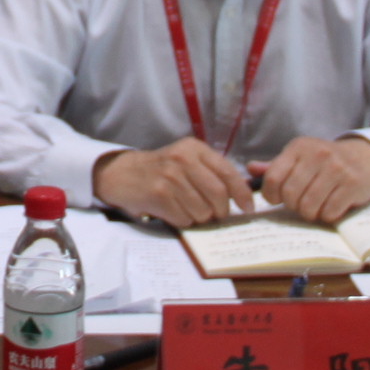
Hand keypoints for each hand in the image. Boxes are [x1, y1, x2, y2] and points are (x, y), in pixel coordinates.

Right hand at [92, 139, 254, 225]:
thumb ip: (211, 172)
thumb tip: (240, 197)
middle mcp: (183, 159)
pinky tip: (173, 212)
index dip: (241, 193)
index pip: (228, 172)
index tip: (247, 207)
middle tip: (217, 215)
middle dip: (221, 211)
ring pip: (202, 210)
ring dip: (200, 218)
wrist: (122, 174)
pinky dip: (183, 221)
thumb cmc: (161, 170)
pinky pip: (184, 219)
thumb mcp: (186, 160)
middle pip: (218, 194)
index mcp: (194, 148)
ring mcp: (170, 176)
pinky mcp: (158, 194)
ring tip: (189, 210)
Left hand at [254, 135, 369, 224]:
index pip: (272, 177)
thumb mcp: (300, 158)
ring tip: (316, 206)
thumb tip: (249, 170)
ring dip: (310, 213)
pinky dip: (328, 215)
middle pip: (291, 195)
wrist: (365, 159)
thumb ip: (275, 167)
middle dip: (293, 206)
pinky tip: (332, 205)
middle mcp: (318, 154)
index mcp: (299, 147)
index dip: (271, 195)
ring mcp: (337, 168)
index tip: (278, 199)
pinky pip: (329, 212)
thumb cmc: (325, 162)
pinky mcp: (353, 183)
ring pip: (309, 206)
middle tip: (300, 204)